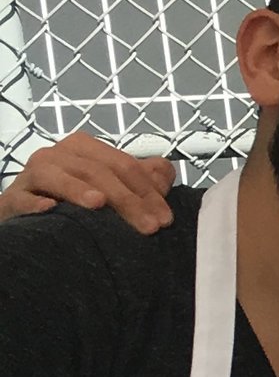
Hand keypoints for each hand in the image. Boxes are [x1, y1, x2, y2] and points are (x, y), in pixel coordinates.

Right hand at [0, 132, 174, 230]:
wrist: (27, 217)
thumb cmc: (73, 201)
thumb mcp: (109, 186)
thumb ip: (140, 178)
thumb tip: (165, 171)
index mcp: (83, 149)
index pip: (123, 165)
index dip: (148, 191)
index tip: (165, 219)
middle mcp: (56, 156)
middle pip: (96, 171)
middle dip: (126, 199)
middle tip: (149, 227)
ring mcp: (31, 176)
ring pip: (56, 176)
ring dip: (78, 189)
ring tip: (99, 204)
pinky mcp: (12, 199)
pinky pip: (22, 198)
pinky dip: (34, 203)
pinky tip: (49, 210)